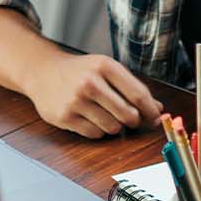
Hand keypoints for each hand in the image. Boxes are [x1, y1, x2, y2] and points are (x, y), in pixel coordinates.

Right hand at [21, 53, 161, 138]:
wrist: (42, 72)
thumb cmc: (80, 71)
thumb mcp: (106, 69)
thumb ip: (132, 87)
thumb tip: (158, 108)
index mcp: (105, 66)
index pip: (138, 94)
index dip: (151, 111)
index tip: (156, 119)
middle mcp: (90, 82)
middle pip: (128, 115)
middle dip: (133, 121)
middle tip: (129, 118)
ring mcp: (76, 101)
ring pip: (112, 128)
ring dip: (114, 126)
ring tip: (104, 114)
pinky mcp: (65, 117)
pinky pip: (95, 134)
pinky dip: (97, 131)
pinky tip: (89, 118)